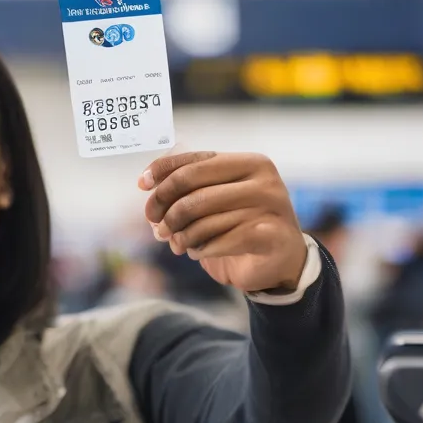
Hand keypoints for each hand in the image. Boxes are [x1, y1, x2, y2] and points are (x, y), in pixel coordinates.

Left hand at [140, 151, 307, 293]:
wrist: (280, 260)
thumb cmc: (240, 225)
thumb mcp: (214, 199)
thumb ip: (188, 187)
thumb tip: (148, 183)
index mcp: (248, 162)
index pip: (194, 161)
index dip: (162, 172)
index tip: (142, 185)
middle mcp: (262, 179)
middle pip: (192, 188)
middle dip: (166, 210)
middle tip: (157, 227)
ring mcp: (270, 206)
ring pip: (202, 219)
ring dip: (181, 236)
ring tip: (178, 243)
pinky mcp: (269, 235)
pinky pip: (218, 242)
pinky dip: (200, 250)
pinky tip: (198, 252)